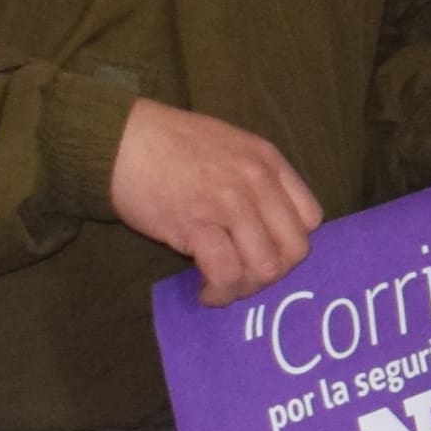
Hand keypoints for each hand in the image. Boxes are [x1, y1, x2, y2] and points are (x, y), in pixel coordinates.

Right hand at [108, 96, 327, 303]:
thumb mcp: (229, 145)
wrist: (119, 138)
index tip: (266, 251)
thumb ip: (254, 178)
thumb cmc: (168, 143)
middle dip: (274, 274)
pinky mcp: (197, 225)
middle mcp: (257, 182)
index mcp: (268, 161)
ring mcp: (229, 204)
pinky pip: (226, 274)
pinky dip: (219, 293)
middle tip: (245, 277)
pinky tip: (206, 292)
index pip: (311, 217)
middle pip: (295, 250)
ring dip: (246, 288)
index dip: (291, 243)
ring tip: (223, 287)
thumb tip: (265, 226)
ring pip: (265, 268)